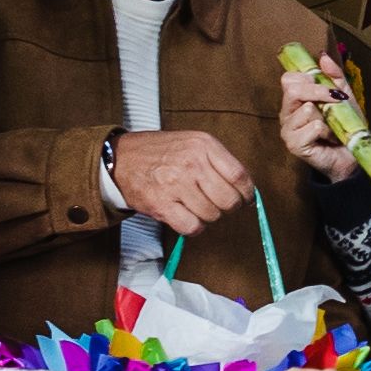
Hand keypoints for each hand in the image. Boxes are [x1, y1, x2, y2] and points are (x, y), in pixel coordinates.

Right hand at [109, 124, 258, 233]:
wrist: (122, 158)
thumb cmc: (162, 152)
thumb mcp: (193, 142)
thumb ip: (219, 161)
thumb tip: (246, 189)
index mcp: (203, 145)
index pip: (240, 176)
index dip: (247, 193)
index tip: (246, 199)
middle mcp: (192, 163)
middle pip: (229, 200)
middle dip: (229, 208)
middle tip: (220, 205)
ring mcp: (176, 184)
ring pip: (212, 215)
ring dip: (208, 216)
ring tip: (196, 206)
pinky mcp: (162, 205)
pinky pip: (192, 227)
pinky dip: (193, 227)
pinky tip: (187, 217)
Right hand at [274, 61, 357, 183]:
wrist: (350, 155)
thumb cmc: (344, 126)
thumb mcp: (343, 96)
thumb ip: (334, 76)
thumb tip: (322, 56)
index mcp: (294, 101)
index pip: (288, 79)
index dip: (307, 77)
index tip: (326, 85)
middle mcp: (286, 114)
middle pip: (293, 90)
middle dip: (318, 91)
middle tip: (335, 100)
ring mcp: (288, 130)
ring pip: (307, 109)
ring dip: (327, 117)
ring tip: (332, 127)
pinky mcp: (294, 145)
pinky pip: (313, 127)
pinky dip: (328, 131)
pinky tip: (329, 138)